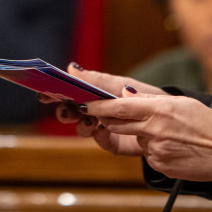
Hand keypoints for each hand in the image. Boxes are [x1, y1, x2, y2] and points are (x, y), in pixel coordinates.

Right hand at [39, 65, 165, 155]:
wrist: (168, 119)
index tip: (43, 92)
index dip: (55, 92)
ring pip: (82, 127)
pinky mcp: (114, 142)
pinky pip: (100, 140)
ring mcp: (103, 127)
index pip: (70, 91)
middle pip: (71, 111)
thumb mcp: (121, 84)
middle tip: (66, 110)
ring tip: (89, 120)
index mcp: (95, 93)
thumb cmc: (144, 96)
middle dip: (65, 111)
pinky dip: (99, 135)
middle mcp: (96, 110)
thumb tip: (72, 68)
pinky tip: (101, 130)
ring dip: (81, 124)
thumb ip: (98, 80)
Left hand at [83, 87, 211, 181]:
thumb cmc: (207, 124)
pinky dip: (155, 149)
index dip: (99, 106)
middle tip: (109, 115)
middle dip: (110, 119)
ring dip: (142, 135)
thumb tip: (125, 95)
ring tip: (170, 134)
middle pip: (119, 124)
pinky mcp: (160, 165)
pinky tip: (175, 147)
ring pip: (136, 139)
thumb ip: (151, 99)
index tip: (84, 104)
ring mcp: (156, 150)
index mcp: (160, 110)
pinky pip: (148, 155)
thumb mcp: (182, 103)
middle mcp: (155, 130)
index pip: (120, 107)